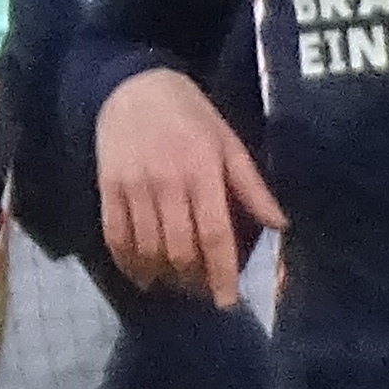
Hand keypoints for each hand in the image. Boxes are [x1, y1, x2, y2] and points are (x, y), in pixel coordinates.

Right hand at [97, 62, 280, 297]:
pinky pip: (116, 237)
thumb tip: (279, 224)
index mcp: (203, 171)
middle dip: (194, 281)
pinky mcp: (108, 189)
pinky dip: (128, 264)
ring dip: (164, 277)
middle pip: (180, 249)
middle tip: (204, 291)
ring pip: (148, 249)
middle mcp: (167, 182)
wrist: (133, 86)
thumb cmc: (190, 115)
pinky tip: (143, 276)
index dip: (222, 273)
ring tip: (178, 285)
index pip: (214, 234)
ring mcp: (134, 187)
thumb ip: (251, 186)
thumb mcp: (228, 143)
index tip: (228, 302)